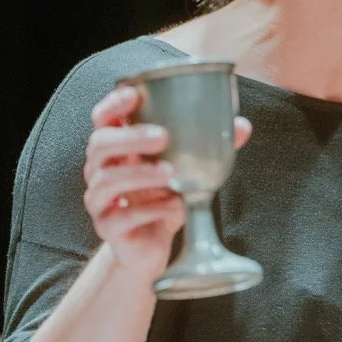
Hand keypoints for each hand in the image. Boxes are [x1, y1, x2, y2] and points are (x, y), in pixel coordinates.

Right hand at [82, 85, 252, 282]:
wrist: (150, 248)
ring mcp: (100, 200)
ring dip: (139, 174)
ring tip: (170, 173)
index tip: (133, 94)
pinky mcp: (108, 228)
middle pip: (99, 144)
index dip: (113, 104)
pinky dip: (151, 209)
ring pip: (106, 181)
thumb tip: (242, 125)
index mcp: (117, 149)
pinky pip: (122, 216)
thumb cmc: (164, 198)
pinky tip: (174, 205)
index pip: (103, 118)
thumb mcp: (187, 170)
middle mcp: (101, 170)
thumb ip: (210, 146)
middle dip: (129, 138)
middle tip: (162, 137)